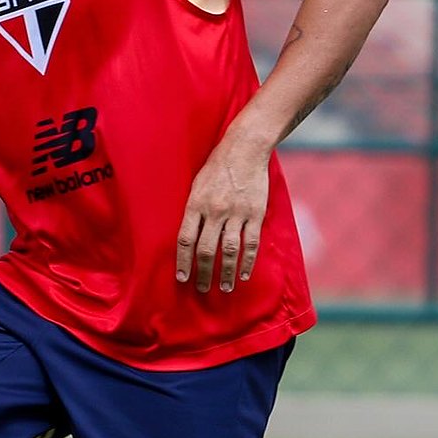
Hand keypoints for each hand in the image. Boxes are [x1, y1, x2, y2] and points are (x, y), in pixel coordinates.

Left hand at [175, 145, 269, 293]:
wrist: (244, 149)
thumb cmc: (216, 166)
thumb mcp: (195, 184)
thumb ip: (192, 210)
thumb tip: (187, 236)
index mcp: (196, 204)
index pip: (185, 239)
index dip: (182, 261)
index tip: (181, 278)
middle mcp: (215, 211)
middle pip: (206, 250)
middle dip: (203, 273)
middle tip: (201, 289)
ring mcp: (237, 213)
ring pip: (229, 251)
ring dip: (225, 273)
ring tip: (224, 288)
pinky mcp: (255, 214)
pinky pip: (251, 243)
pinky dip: (248, 262)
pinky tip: (244, 274)